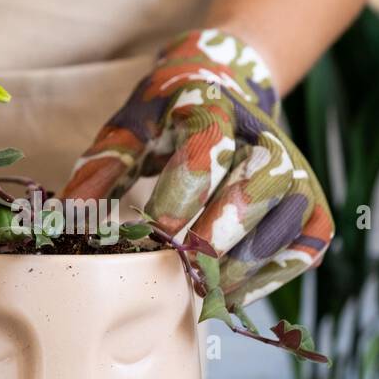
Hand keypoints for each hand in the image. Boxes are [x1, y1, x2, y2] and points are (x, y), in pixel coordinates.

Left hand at [62, 29, 333, 307]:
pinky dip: (276, 273)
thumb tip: (68, 219)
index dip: (181, 195)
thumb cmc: (168, 114)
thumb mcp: (131, 124)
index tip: (152, 234)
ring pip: (288, 219)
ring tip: (206, 291)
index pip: (207, 149)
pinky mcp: (310, 200)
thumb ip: (103, 167)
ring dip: (248, 262)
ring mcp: (296, 169)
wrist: (227, 85)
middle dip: (221, 232)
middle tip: (187, 269)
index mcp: (214, 107)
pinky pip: (308, 243)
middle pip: (258, 185)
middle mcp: (265, 137)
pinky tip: (235, 293)